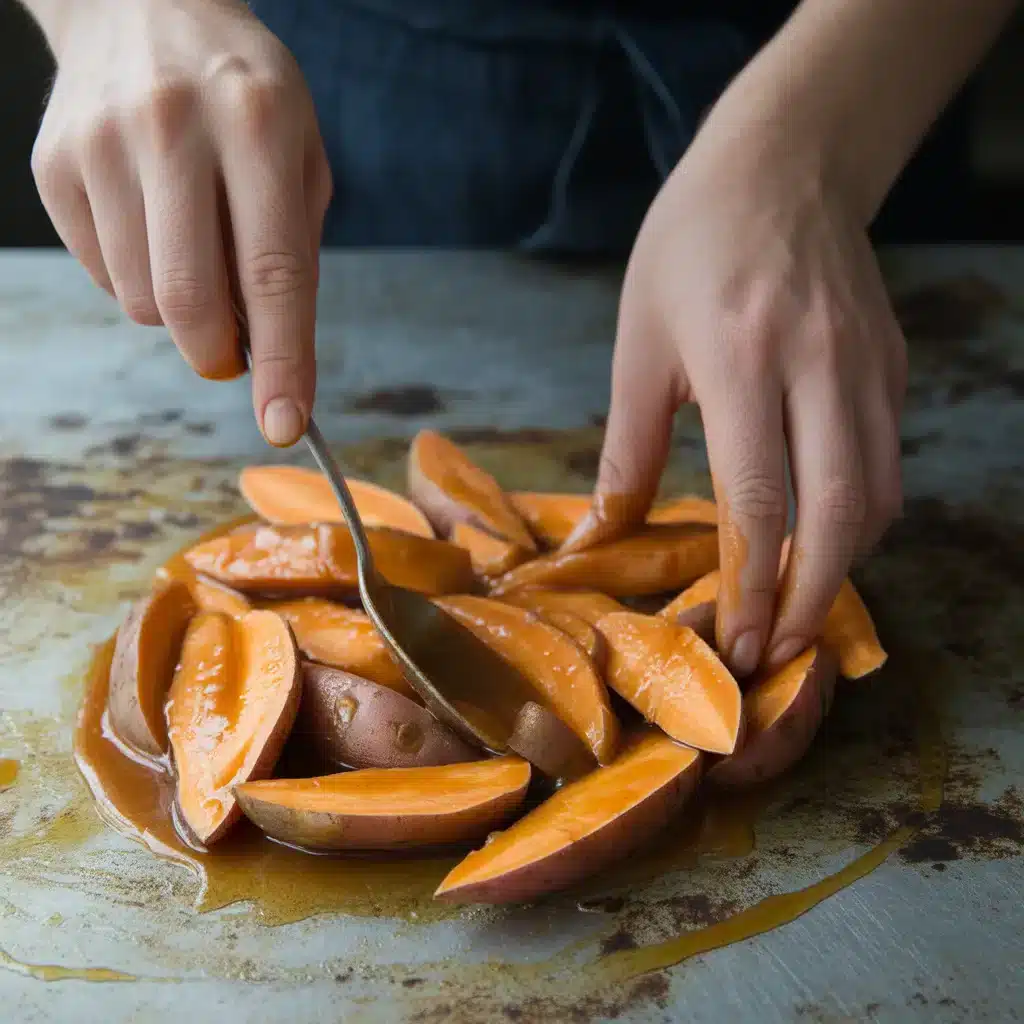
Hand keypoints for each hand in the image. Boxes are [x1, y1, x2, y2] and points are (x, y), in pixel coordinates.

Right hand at [31, 0, 331, 445]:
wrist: (140, 4)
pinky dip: (135, 277)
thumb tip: (270, 354)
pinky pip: (101, 274)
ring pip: (139, 301)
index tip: (285, 425)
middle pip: (189, 300)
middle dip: (217, 354)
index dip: (282, 361)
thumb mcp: (301, 155)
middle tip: (232, 353)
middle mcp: (172, 128)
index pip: (272, 272)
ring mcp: (101, 144)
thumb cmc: (244, 96)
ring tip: (193, 252)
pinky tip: (150, 224)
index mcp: (257, 124)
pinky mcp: (53, 165)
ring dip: (176, 312)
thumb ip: (292, 252)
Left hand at [586, 114, 905, 677]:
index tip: (740, 639)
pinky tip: (823, 537)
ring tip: (798, 607)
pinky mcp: (893, 363)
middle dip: (811, 597)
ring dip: (843, 566)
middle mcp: (819, 364)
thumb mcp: (639, 341)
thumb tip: (605, 528)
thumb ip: (627, 444)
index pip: (758, 496)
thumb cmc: (690, 247)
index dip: (751, 580)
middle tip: (781, 650)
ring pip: (879, 495)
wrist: (782, 164)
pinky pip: (888, 459)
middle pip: (839, 511)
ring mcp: (868, 364)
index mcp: (741, 356)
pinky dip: (862, 516)